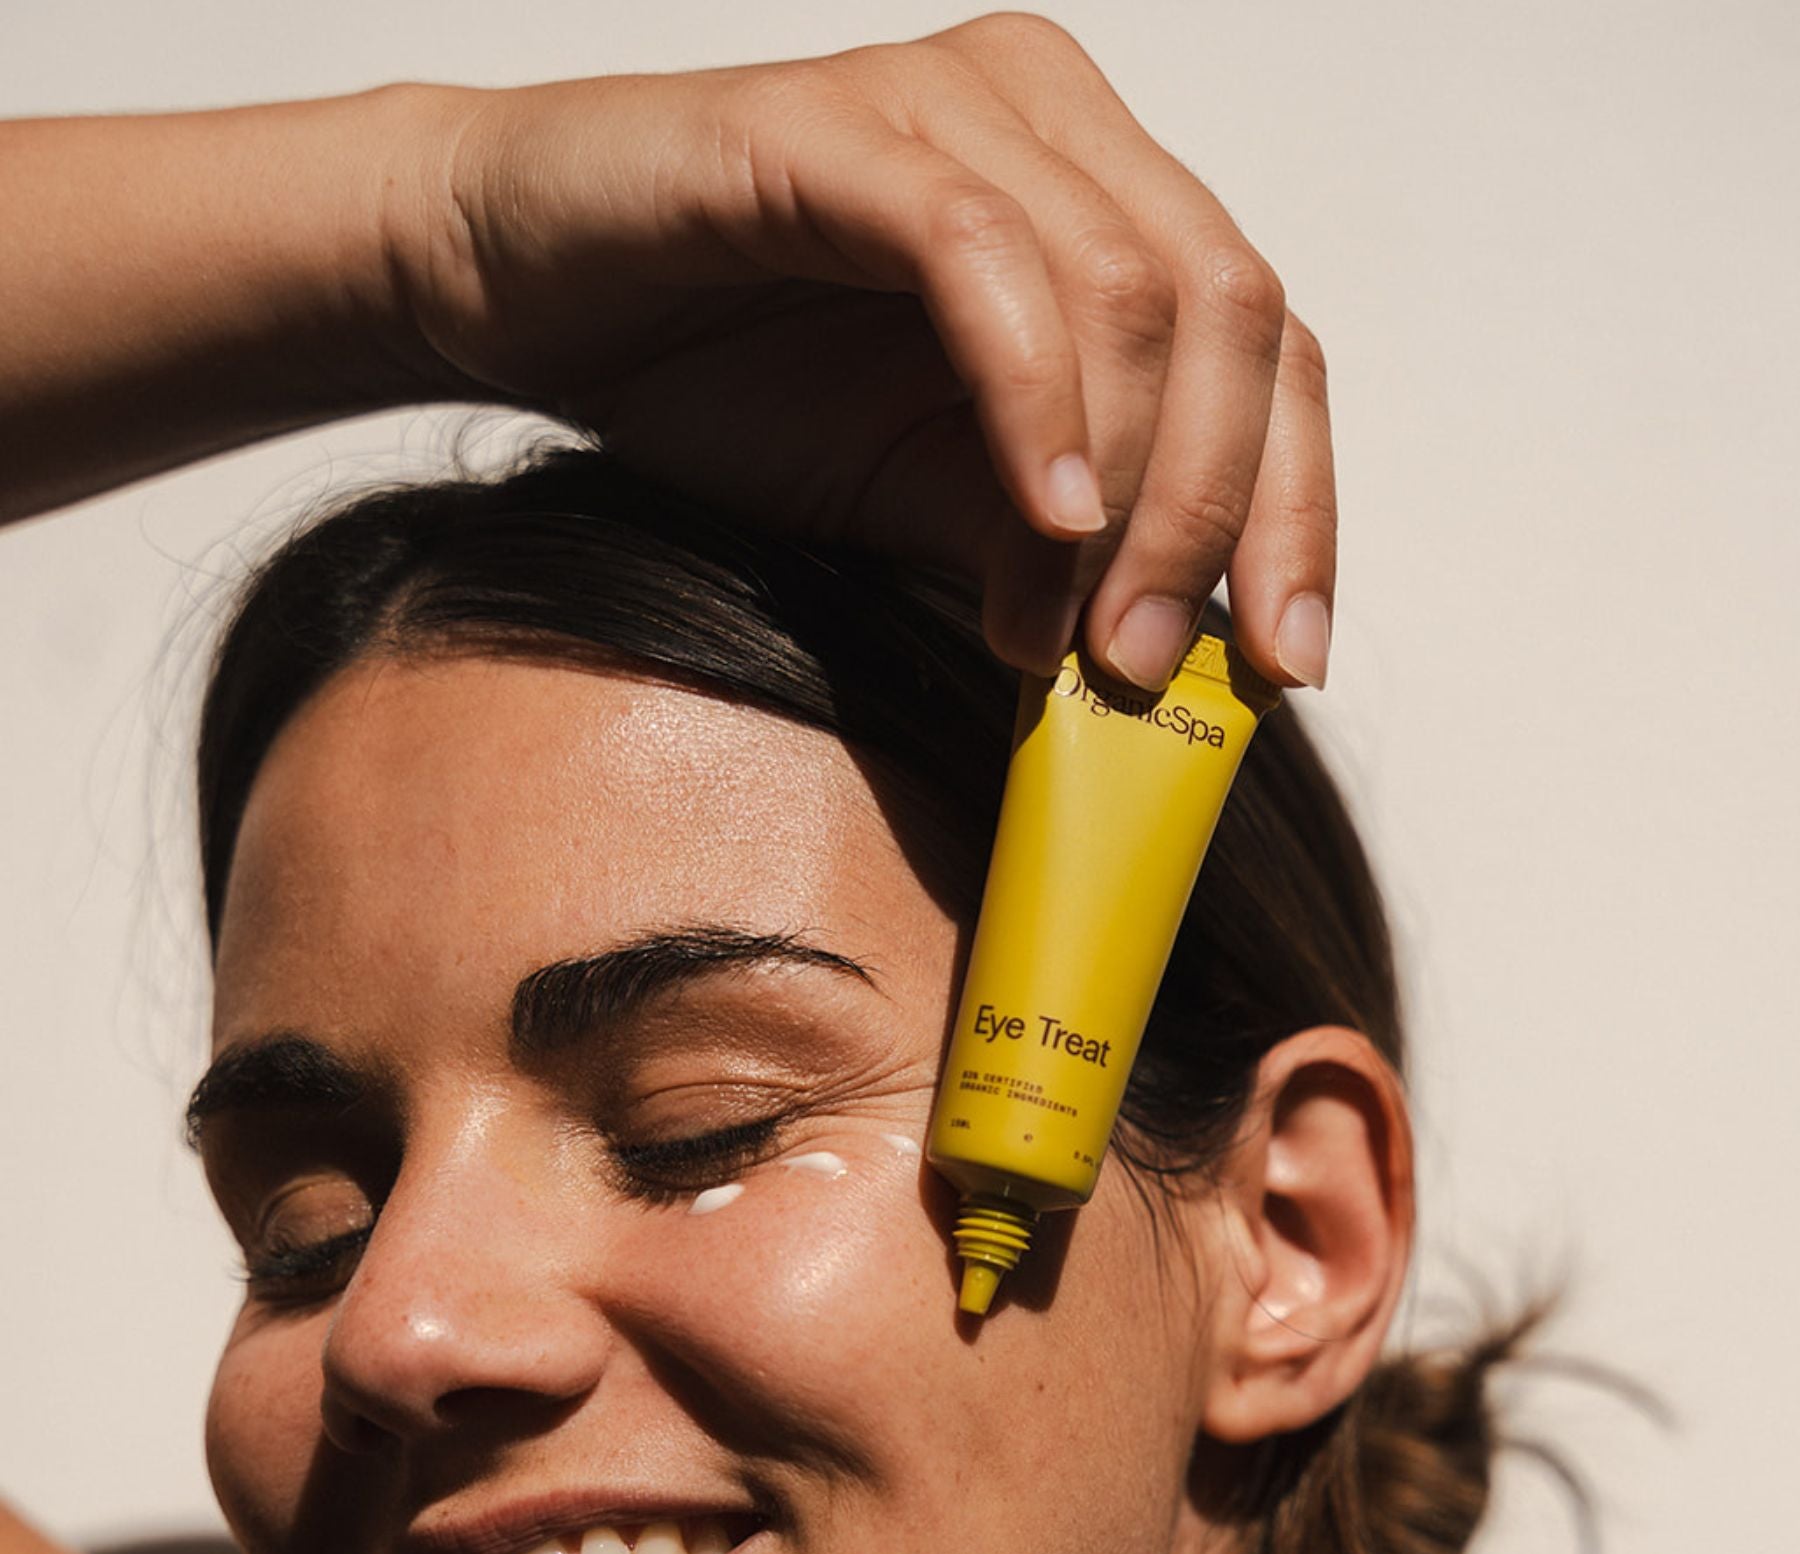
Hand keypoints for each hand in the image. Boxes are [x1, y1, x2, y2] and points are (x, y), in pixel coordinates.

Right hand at [391, 13, 1334, 691]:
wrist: (522, 294)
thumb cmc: (723, 376)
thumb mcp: (922, 494)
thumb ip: (1046, 545)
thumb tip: (1159, 655)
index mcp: (1099, 195)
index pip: (1267, 343)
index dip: (1298, 506)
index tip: (1285, 662)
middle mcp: (1051, 121)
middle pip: (1233, 311)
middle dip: (1219, 515)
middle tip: (1157, 670)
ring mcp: (951, 107)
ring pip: (1128, 288)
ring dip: (1127, 491)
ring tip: (1075, 637)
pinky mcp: (840, 131)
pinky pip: (979, 257)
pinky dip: (1030, 401)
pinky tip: (1040, 518)